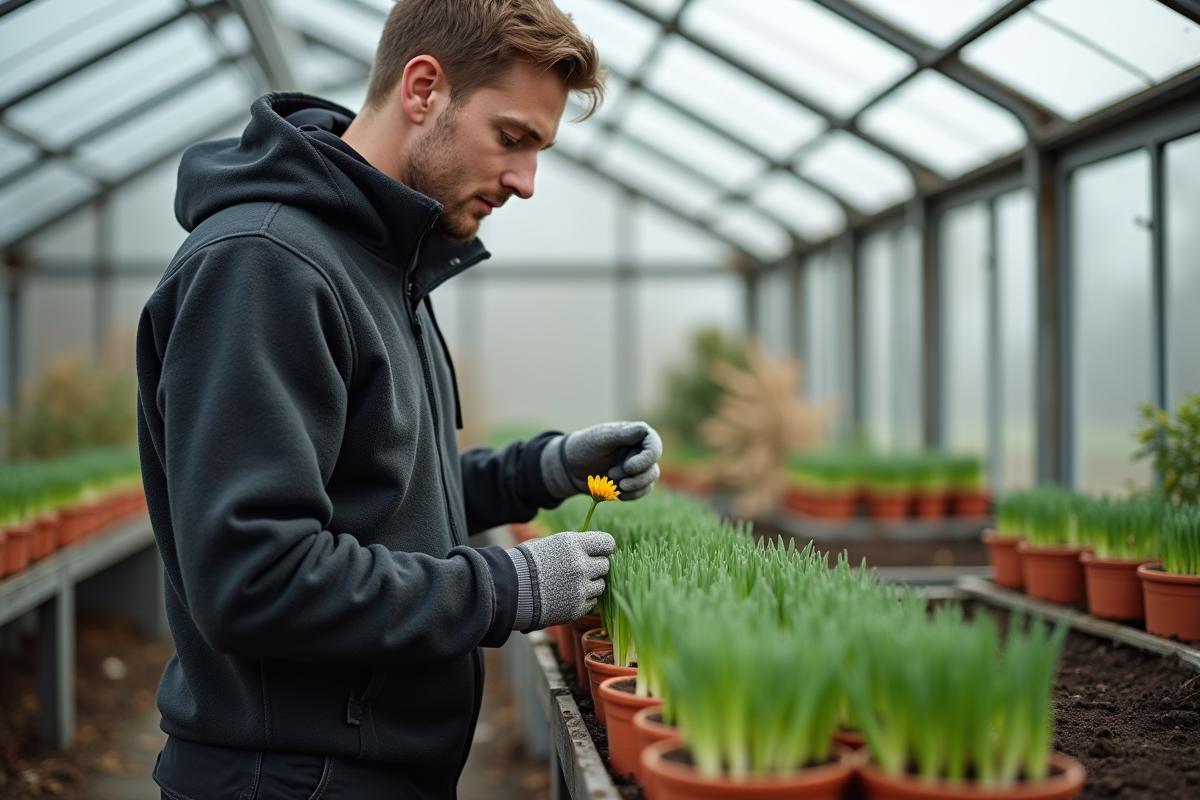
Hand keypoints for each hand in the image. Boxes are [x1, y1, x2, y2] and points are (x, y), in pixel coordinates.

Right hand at [508, 531, 614, 631]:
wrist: (509, 591)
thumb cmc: (527, 563)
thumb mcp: (551, 544)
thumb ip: (575, 547)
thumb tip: (594, 550)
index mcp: (574, 544)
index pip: (607, 543)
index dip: (603, 547)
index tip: (599, 551)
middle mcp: (581, 565)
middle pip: (605, 565)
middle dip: (595, 567)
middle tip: (578, 569)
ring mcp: (580, 588)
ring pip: (600, 586)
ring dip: (590, 584)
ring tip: (569, 583)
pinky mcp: (577, 608)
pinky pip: (591, 602)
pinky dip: (582, 599)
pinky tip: (566, 595)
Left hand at [541, 421, 661, 500]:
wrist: (571, 467)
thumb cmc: (585, 447)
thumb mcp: (601, 439)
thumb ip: (622, 435)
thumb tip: (644, 429)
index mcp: (636, 435)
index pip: (654, 445)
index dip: (646, 459)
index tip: (629, 467)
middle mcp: (640, 450)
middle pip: (653, 466)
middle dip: (635, 476)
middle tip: (612, 475)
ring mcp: (638, 467)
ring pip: (649, 480)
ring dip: (633, 486)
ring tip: (612, 483)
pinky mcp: (634, 481)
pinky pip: (642, 491)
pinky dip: (631, 494)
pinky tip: (617, 493)